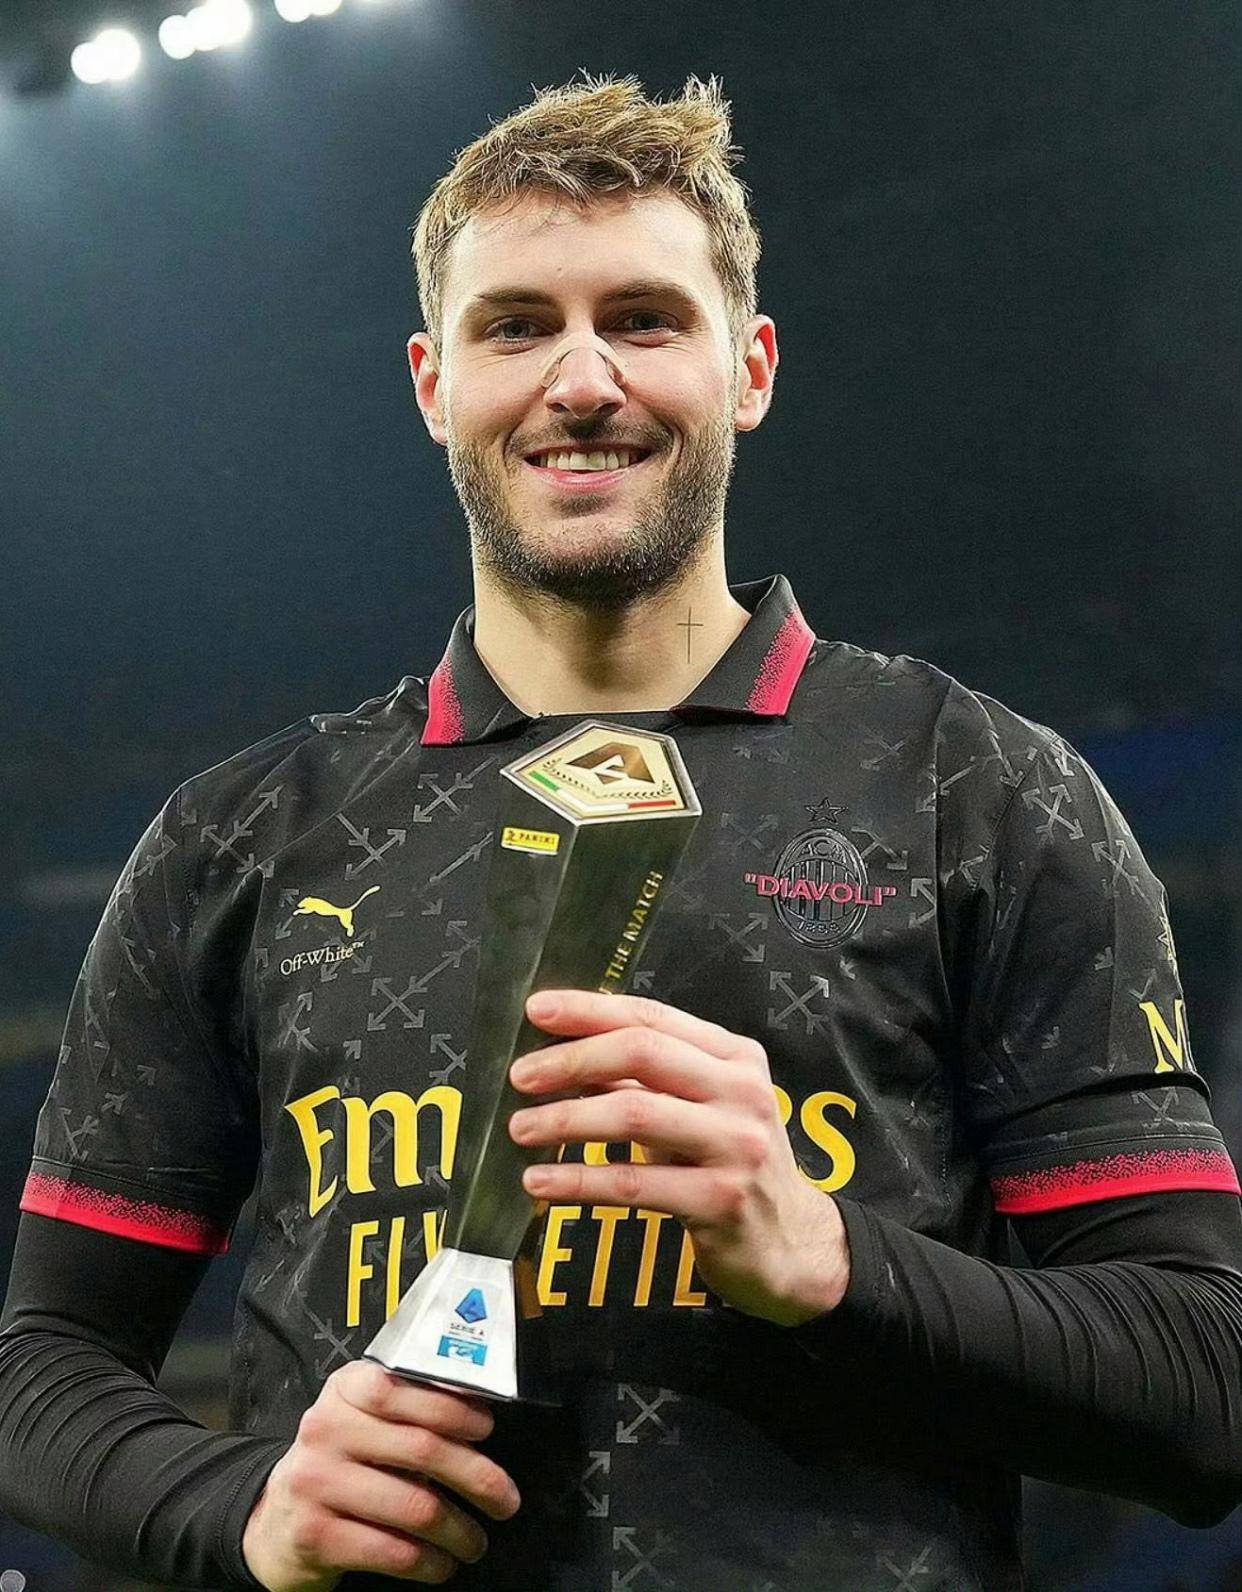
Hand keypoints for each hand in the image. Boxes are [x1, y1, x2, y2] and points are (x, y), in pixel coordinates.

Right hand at [241, 1359, 520, 1589]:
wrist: (276, 1521)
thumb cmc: (342, 1463)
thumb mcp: (365, 1419)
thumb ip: (410, 1407)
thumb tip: (481, 1408)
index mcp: (346, 1389)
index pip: (404, 1387)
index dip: (454, 1408)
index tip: (487, 1429)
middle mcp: (326, 1428)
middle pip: (422, 1449)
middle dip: (477, 1476)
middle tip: (506, 1499)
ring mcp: (317, 1482)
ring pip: (415, 1506)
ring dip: (460, 1530)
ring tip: (476, 1542)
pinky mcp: (316, 1535)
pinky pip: (392, 1551)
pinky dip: (430, 1562)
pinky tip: (442, 1564)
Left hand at [508, 989, 849, 1325]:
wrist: (792, 1243)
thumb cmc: (731, 1165)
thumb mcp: (700, 1109)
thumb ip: (646, 1079)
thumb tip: (564, 1054)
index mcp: (736, 1056)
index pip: (653, 1017)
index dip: (590, 1011)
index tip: (536, 1011)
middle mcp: (742, 1090)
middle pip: (642, 1052)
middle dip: (571, 1059)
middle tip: (520, 1076)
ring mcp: (736, 1144)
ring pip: (634, 1113)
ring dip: (566, 1118)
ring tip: (521, 1128)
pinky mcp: (721, 1200)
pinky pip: (633, 1184)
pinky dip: (578, 1180)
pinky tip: (541, 1183)